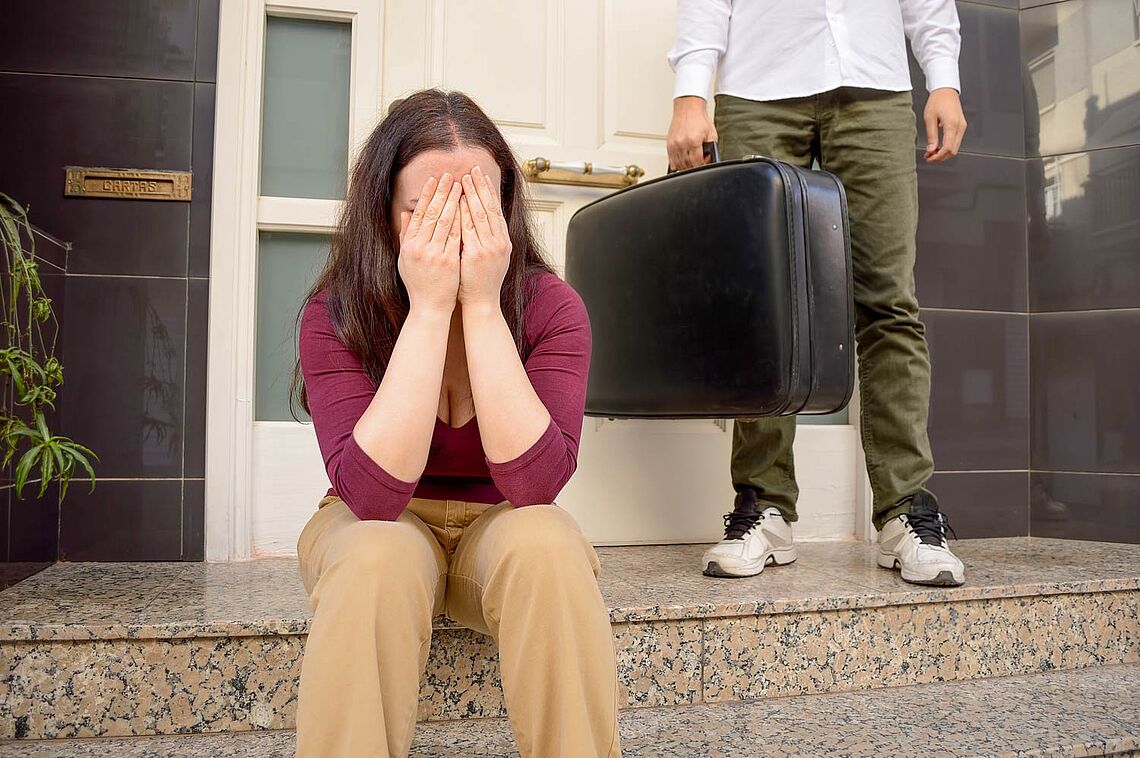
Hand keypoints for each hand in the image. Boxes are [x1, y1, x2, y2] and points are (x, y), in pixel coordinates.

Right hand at [398, 173, 461, 313]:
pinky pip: (457, 235)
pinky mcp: (449, 262)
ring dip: (454, 200)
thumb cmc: (418, 283)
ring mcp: (434, 255)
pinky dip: (462, 219)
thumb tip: (405, 213)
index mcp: (409, 245)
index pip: (419, 213)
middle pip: (432, 213)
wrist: (430, 307)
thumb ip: (406, 235)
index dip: (428, 195)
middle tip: (451, 175)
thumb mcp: (405, 259)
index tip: (435, 179)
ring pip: (446, 221)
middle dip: (442, 192)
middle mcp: (419, 248)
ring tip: (461, 185)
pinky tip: (468, 206)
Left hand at [458, 165, 511, 309]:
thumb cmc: (479, 282)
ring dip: (471, 195)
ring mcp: (490, 248)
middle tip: (473, 169)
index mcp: (503, 242)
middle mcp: (500, 242)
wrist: (482, 304)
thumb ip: (484, 238)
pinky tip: (457, 200)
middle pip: (490, 208)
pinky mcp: (477, 255)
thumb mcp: (487, 257)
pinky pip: (469, 229)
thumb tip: (478, 219)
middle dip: (481, 187)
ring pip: (480, 215)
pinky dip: (463, 213)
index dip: (489, 192)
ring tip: (464, 178)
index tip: (481, 176)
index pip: (496, 210)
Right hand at [667, 96, 717, 169]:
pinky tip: (682, 161)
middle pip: (687, 165)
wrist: (688, 108)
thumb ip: (712, 148)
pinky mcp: (669, 144)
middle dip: (694, 166)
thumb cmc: (699, 119)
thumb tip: (709, 159)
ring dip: (685, 167)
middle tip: (698, 162)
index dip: (702, 165)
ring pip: (678, 165)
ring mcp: (674, 145)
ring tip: (691, 162)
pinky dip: (677, 164)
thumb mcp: (711, 133)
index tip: (704, 163)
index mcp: (694, 141)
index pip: (697, 162)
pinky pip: (671, 161)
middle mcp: (682, 143)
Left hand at [924, 88, 966, 162]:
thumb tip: (931, 149)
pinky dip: (947, 146)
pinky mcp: (961, 125)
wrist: (945, 90)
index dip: (938, 156)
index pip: (948, 148)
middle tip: (928, 157)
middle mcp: (960, 126)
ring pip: (955, 147)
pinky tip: (938, 146)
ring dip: (944, 152)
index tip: (929, 158)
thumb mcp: (929, 118)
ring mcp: (962, 126)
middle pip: (953, 150)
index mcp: (952, 124)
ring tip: (931, 152)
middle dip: (940, 157)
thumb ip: (931, 136)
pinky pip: (956, 140)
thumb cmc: (937, 101)